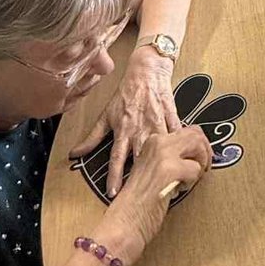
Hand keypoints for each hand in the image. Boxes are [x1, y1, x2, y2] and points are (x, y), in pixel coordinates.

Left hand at [70, 52, 180, 196]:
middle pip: (140, 157)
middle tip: (143, 193)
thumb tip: (74, 154)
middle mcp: (140, 129)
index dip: (114, 177)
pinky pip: (177, 135)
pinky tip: (189, 159)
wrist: (146, 72)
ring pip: (161, 148)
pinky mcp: (172, 118)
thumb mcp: (105, 115)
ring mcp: (157, 123)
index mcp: (123, 130)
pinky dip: (183, 147)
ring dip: (165, 164)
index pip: (116, 158)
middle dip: (143, 176)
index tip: (114, 193)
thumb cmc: (126, 94)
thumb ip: (91, 137)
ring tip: (169, 182)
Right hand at [98, 127, 212, 263]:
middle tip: (204, 168)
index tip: (201, 158)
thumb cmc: (139, 201)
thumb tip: (196, 153)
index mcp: (153, 141)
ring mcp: (162, 154)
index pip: (188, 130)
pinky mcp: (169, 169)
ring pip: (198, 147)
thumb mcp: (155, 169)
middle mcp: (157, 142)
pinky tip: (177, 190)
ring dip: (199, 166)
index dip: (199, 145)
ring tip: (187, 181)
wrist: (125, 220)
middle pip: (196, 134)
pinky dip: (191, 182)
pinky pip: (196, 169)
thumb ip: (171, 157)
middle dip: (205, 151)